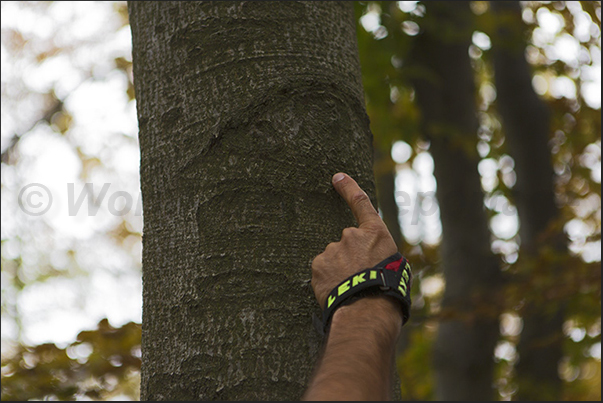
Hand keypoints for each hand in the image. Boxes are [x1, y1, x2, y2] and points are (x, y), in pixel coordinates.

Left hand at [311, 172, 397, 309]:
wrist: (367, 309)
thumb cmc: (388, 292)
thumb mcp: (397, 268)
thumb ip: (379, 254)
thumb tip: (372, 260)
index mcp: (375, 233)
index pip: (361, 203)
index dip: (349, 188)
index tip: (337, 177)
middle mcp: (351, 235)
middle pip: (347, 244)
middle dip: (351, 258)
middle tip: (360, 279)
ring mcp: (332, 249)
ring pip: (334, 258)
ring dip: (339, 270)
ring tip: (351, 288)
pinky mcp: (318, 264)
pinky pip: (322, 270)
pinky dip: (328, 279)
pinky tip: (338, 291)